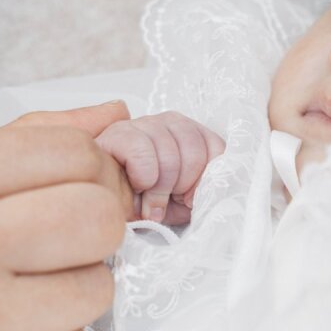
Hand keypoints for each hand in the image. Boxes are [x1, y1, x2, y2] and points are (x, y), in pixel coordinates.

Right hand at [0, 101, 129, 330]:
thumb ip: (29, 140)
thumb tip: (117, 117)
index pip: (79, 154)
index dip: (94, 171)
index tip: (78, 188)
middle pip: (101, 218)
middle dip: (93, 229)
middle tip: (58, 242)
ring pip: (100, 287)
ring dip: (75, 290)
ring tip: (20, 293)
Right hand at [95, 111, 225, 224]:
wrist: (109, 208)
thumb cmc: (149, 203)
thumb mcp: (186, 200)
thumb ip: (207, 190)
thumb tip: (220, 189)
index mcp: (191, 134)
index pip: (216, 147)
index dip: (205, 179)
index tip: (190, 198)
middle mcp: (170, 122)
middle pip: (194, 150)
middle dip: (182, 185)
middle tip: (167, 200)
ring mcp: (143, 123)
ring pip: (169, 153)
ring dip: (160, 187)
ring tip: (150, 200)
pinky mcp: (118, 133)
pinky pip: (142, 152)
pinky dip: (142, 177)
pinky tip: (135, 186)